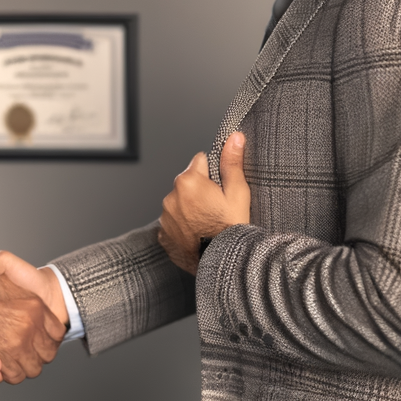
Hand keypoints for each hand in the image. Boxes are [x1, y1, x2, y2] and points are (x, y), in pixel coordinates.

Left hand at [157, 131, 251, 273]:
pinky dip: (182, 226)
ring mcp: (165, 217)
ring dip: (189, 208)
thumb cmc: (232, 228)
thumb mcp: (238, 192)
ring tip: (208, 223)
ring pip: (179, 203)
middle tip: (216, 208)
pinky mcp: (163, 235)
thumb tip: (234, 137)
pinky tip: (197, 234)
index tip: (220, 188)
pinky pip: (172, 223)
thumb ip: (232, 162)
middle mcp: (171, 196)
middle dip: (200, 190)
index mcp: (188, 181)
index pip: (200, 162)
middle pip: (187, 183)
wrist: (223, 263)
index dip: (213, 173)